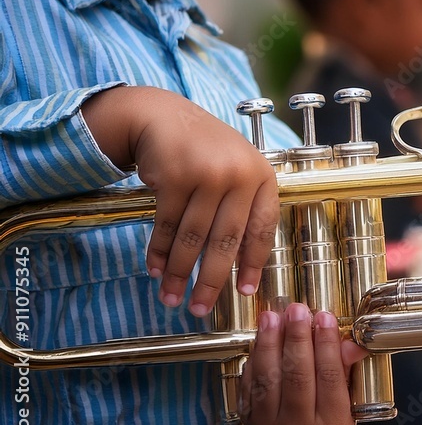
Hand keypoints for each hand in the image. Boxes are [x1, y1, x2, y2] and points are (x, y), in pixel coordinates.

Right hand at [82, 86, 277, 315]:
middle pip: (226, 241)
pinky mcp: (176, 176)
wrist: (163, 116)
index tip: (246, 292)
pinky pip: (167, 225)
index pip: (262, 229)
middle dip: (212, 281)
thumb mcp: (236, 172)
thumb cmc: (205, 152)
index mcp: (262, 177)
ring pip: (193, 237)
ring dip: (180, 272)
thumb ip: (242, 210)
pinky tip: (156, 270)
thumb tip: (240, 266)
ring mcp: (208, 174)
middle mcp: (240, 175)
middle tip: (201, 308)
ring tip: (172, 297)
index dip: (254, 264)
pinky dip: (159, 251)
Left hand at [240, 304, 367, 424]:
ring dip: (270, 343)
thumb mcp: (348, 405)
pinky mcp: (248, 421)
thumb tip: (351, 342)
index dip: (327, 345)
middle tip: (297, 310)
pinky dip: (254, 359)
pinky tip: (260, 338)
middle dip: (297, 338)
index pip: (330, 377)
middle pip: (297, 376)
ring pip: (269, 379)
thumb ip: (347, 372)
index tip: (325, 317)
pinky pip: (249, 385)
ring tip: (273, 317)